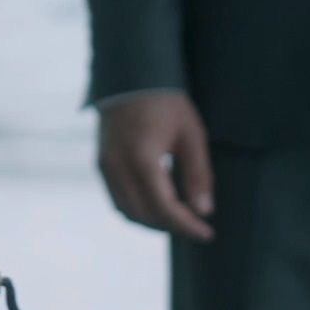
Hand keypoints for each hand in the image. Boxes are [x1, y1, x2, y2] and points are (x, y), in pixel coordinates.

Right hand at [95, 90, 217, 241]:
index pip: (165, 209)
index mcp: (142, 160)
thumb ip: (198, 174)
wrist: (131, 75)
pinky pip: (117, 199)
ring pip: (127, 211)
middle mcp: (117, 168)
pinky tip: (157, 204)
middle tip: (196, 226)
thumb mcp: (191, 135)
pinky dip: (137, 209)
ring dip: (152, 221)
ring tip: (178, 218)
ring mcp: (105, 166)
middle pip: (144, 215)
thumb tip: (203, 211)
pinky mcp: (101, 163)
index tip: (207, 233)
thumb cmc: (166, 103)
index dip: (187, 226)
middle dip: (171, 226)